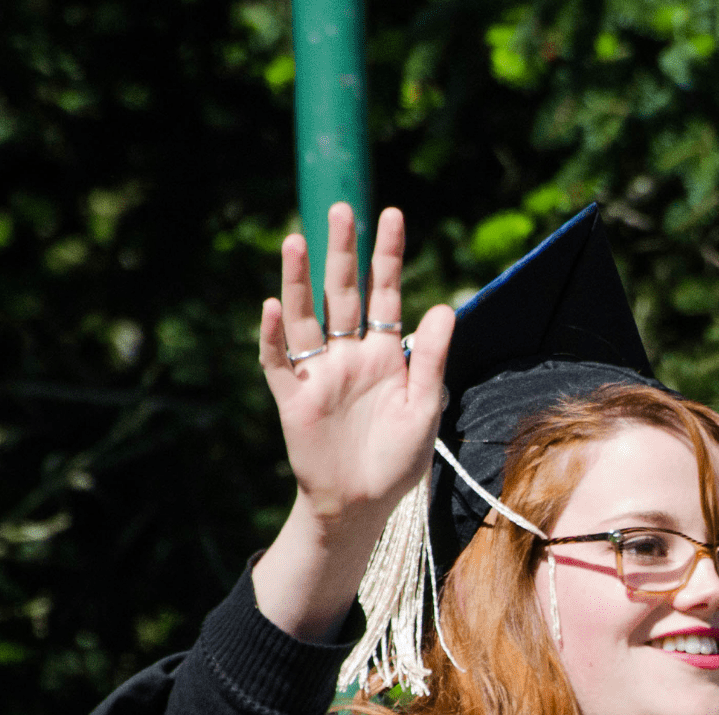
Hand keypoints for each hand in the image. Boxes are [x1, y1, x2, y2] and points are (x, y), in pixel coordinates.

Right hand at [251, 203, 454, 640]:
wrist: (363, 504)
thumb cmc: (398, 459)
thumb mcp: (425, 407)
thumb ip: (431, 358)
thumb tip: (444, 306)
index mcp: (384, 354)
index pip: (385, 294)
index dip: (387, 257)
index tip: (390, 214)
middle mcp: (349, 354)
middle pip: (343, 293)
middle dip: (342, 252)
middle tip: (341, 208)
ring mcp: (318, 372)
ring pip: (306, 316)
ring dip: (298, 280)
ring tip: (295, 240)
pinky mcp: (293, 398)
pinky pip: (278, 361)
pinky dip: (273, 335)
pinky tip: (273, 307)